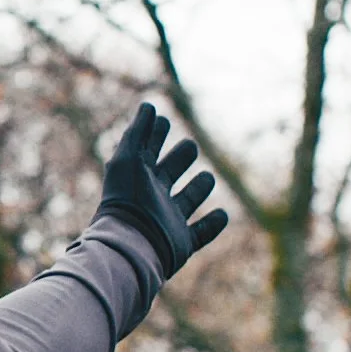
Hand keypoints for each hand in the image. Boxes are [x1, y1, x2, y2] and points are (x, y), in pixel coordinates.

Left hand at [94, 102, 227, 276]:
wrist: (132, 245)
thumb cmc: (127, 200)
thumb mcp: (128, 159)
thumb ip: (138, 132)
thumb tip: (148, 106)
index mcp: (138, 178)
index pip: (147, 151)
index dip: (154, 135)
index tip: (162, 120)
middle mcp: (153, 198)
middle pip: (170, 173)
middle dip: (180, 159)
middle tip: (190, 147)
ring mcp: (169, 221)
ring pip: (187, 200)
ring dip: (198, 189)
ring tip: (208, 177)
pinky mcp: (181, 243)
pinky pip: (201, 233)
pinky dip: (213, 225)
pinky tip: (223, 214)